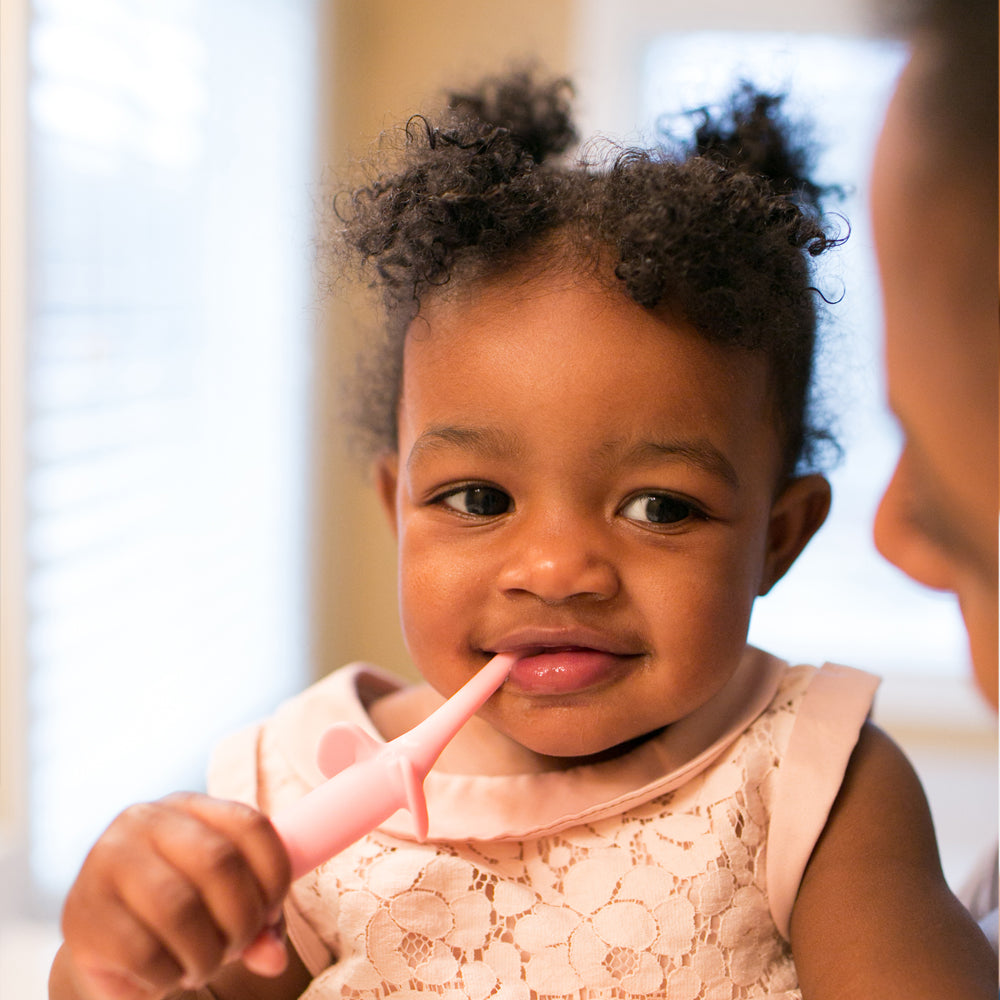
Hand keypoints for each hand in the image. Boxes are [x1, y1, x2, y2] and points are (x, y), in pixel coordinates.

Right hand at [57, 793, 290, 999]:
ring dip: (206, 954)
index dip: (275, 875)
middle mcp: (145, 820)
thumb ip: (262, 925)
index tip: (270, 912)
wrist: (108, 952)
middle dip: (242, 920)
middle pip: (219, 862)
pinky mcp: (81, 914)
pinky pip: (143, 952)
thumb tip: (274, 958)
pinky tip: (167, 975)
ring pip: (180, 908)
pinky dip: (169, 975)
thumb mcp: (229, 909)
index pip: (250, 825)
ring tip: (202, 965)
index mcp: (190, 806)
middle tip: (235, 947)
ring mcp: (106, 861)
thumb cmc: (184, 918)